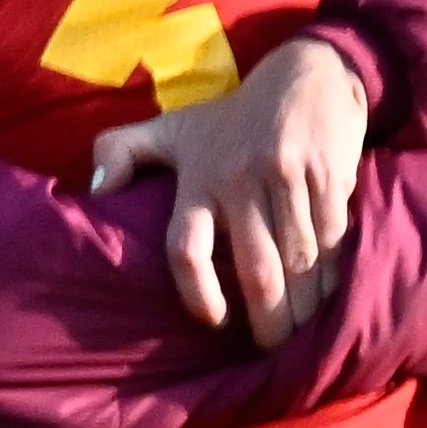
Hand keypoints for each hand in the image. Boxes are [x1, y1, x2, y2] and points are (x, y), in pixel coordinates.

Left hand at [88, 36, 370, 341]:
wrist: (310, 74)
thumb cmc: (231, 116)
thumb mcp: (171, 128)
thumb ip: (121, 153)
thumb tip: (95, 193)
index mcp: (200, 181)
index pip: (188, 247)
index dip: (197, 290)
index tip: (213, 321)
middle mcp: (243, 184)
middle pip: (256, 269)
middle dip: (267, 319)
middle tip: (269, 353)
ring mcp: (290, 183)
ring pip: (299, 263)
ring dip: (303, 307)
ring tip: (301, 341)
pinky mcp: (331, 181)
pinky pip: (332, 241)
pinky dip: (332, 275)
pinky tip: (330, 301)